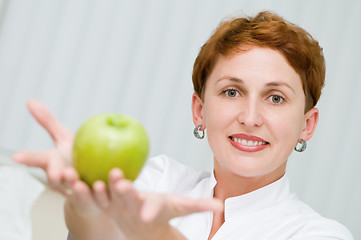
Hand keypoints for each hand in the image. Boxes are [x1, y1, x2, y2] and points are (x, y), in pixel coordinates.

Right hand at [12, 99, 99, 215]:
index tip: (15, 156)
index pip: (38, 160)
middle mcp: (61, 180)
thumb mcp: (64, 137)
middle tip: (59, 173)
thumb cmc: (74, 156)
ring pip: (73, 191)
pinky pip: (93, 197)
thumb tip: (29, 100)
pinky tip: (101, 185)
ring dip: (75, 187)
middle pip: (56, 179)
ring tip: (78, 181)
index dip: (27, 158)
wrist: (88, 181)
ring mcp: (74, 191)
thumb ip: (48, 122)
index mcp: (52, 163)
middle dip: (56, 177)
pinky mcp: (89, 199)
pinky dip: (96, 192)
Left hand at [91, 168, 222, 239]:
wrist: (140, 229)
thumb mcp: (178, 208)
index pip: (150, 209)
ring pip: (105, 199)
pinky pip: (94, 196)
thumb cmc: (160, 213)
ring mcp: (115, 208)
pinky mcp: (104, 203)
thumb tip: (220, 207)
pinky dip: (86, 190)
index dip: (148, 209)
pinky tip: (76, 178)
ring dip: (97, 193)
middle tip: (117, 179)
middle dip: (121, 191)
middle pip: (126, 200)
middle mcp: (130, 209)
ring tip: (91, 183)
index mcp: (148, 208)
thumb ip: (197, 206)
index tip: (146, 212)